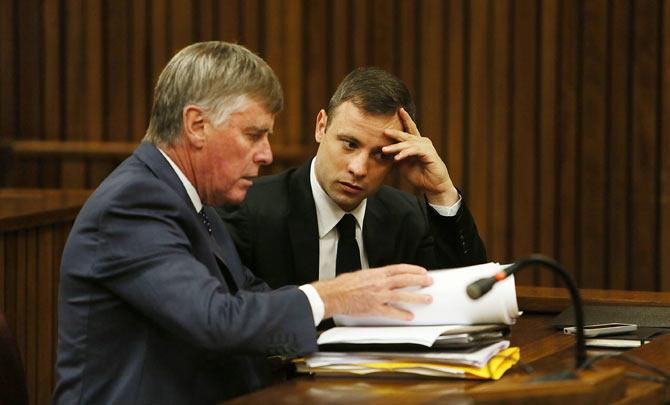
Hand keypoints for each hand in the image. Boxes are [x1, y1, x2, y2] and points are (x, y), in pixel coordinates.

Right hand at [312, 264, 433, 319]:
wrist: (333, 295)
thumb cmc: (343, 285)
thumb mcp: (361, 275)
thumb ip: (374, 276)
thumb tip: (383, 278)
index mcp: (376, 273)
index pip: (399, 269)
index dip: (413, 269)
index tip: (422, 271)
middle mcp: (379, 283)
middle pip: (405, 280)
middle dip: (420, 280)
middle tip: (429, 282)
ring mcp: (378, 296)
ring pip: (402, 295)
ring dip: (417, 297)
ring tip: (427, 299)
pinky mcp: (374, 308)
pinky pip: (391, 312)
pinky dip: (401, 314)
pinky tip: (409, 316)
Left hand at [382, 108, 458, 205]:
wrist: (433, 186)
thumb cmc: (419, 175)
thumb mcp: (403, 165)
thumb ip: (395, 157)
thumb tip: (381, 152)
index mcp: (416, 143)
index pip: (409, 129)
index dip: (405, 119)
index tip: (398, 110)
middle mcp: (422, 142)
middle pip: (407, 134)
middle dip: (395, 132)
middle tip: (384, 131)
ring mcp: (426, 147)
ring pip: (408, 144)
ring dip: (396, 147)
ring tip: (384, 150)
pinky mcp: (429, 154)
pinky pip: (414, 151)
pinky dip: (405, 154)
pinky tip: (397, 158)